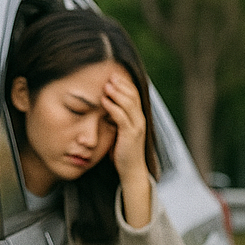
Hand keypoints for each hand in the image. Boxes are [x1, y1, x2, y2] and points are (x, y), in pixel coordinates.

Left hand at [102, 72, 151, 226]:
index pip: (134, 94)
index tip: (113, 74)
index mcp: (138, 117)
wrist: (131, 170)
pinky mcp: (130, 135)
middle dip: (121, 83)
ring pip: (128, 103)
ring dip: (117, 92)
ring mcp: (137, 127)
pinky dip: (113, 107)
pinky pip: (121, 117)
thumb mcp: (120, 130)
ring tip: (106, 84)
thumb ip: (116, 117)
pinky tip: (104, 100)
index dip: (124, 83)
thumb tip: (105, 104)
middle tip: (109, 73)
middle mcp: (140, 120)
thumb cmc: (123, 151)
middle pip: (132, 95)